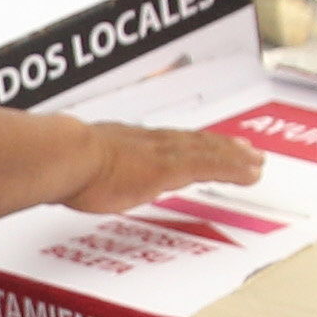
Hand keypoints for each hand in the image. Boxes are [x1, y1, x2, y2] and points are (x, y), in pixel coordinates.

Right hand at [65, 121, 264, 214]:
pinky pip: (213, 167)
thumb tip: (72, 176)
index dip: (191, 142)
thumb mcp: (74, 164)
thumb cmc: (60, 162)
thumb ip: (82, 169)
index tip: (207, 145)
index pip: (167, 140)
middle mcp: (150, 142)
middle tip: (247, 151)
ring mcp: (162, 154)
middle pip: (195, 141)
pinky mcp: (170, 169)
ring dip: (236, 156)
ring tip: (256, 162)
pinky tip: (251, 173)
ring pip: (210, 151)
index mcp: (127, 141)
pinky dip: (234, 169)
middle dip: (222, 146)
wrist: (64, 156)